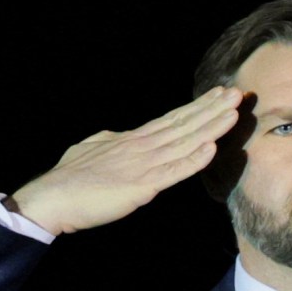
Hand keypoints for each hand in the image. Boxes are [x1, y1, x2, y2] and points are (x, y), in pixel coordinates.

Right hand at [9, 86, 241, 235]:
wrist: (53, 197)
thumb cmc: (71, 176)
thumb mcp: (95, 148)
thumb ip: (114, 141)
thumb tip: (123, 135)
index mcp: (134, 138)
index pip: (173, 118)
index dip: (198, 107)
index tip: (218, 94)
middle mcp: (143, 146)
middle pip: (184, 124)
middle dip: (212, 109)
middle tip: (238, 93)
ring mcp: (144, 164)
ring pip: (185, 142)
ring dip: (211, 127)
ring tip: (233, 112)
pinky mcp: (142, 185)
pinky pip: (173, 172)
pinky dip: (194, 160)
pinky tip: (212, 148)